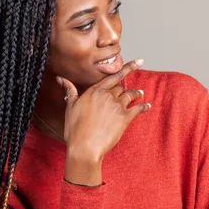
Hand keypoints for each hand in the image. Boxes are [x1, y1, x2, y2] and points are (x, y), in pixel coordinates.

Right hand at [56, 58, 150, 184]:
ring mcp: (117, 106)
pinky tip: (147, 106)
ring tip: (140, 94)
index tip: (139, 61)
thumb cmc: (74, 129)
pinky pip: (138, 108)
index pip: (114, 75)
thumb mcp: (70, 107)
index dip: (128, 67)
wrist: (84, 147)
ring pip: (130, 95)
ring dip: (136, 94)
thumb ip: (70, 90)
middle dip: (124, 89)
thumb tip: (61, 79)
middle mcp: (108, 95)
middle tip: (129, 91)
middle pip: (120, 87)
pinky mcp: (125, 118)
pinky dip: (144, 106)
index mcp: (95, 91)